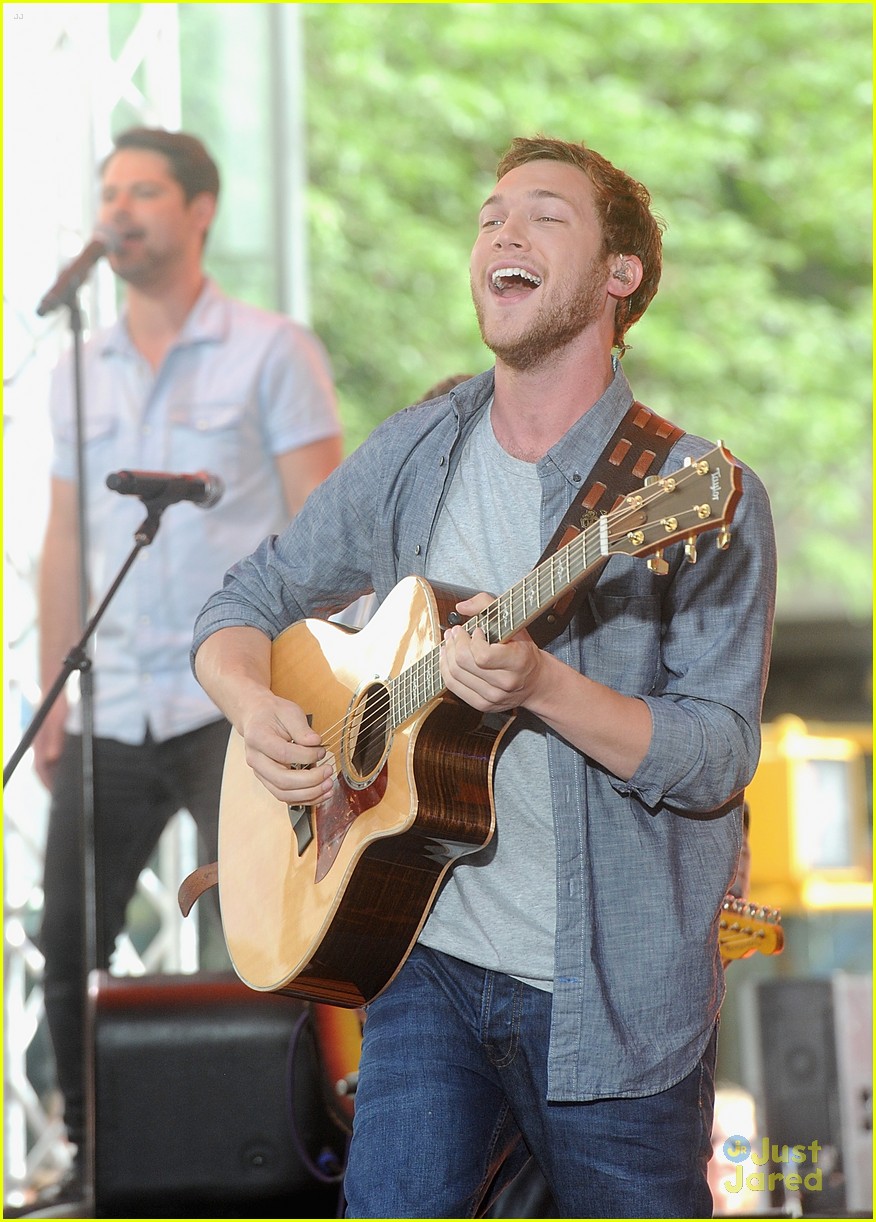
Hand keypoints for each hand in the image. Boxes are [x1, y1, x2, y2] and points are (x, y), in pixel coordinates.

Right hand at [33, 698, 67, 789]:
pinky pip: (56, 756)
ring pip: (50, 763)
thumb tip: (53, 759)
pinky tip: (71, 768)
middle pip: (45, 769)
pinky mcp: (53, 738)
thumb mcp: (59, 721)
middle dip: (52, 783)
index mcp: (39, 743)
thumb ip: (56, 740)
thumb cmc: (56, 705)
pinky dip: (62, 764)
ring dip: (57, 774)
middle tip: (64, 796)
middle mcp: (41, 744)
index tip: (55, 794)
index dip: (47, 783)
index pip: (40, 769)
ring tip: (69, 786)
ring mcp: (46, 742)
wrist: (55, 690)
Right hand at [239, 693, 334, 804]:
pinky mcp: (268, 781)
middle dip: (310, 780)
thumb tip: (315, 742)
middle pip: (282, 780)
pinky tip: (321, 793)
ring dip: (309, 794)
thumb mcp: (289, 712)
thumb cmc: (272, 714)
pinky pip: (285, 796)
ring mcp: (260, 773)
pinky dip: (304, 798)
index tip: (322, 751)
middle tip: (328, 771)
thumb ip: (302, 728)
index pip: (283, 754)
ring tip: (328, 786)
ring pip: (283, 793)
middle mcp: (256, 759)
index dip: (306, 756)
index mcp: (258, 738)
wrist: (257, 718)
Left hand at [440, 593, 542, 713]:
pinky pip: (453, 686)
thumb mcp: (514, 623)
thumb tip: (461, 607)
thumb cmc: (523, 650)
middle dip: (454, 642)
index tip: (476, 630)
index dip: (472, 640)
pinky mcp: (482, 705)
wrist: (535, 681)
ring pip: (455, 674)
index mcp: (518, 662)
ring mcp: (493, 697)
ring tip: (450, 641)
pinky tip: (447, 657)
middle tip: (455, 631)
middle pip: (463, 663)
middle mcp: (506, 683)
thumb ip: (488, 605)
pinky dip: (445, 669)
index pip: (482, 655)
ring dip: (447, 653)